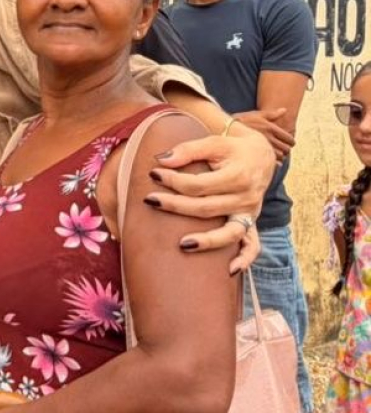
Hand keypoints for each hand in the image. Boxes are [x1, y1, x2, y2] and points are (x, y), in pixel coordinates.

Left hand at [144, 131, 273, 272]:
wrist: (262, 155)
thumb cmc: (232, 148)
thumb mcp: (214, 141)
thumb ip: (189, 150)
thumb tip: (162, 161)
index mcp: (238, 175)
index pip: (199, 185)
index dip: (174, 180)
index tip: (153, 173)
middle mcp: (246, 197)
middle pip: (207, 209)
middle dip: (175, 206)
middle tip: (149, 200)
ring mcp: (250, 212)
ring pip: (229, 232)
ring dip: (207, 241)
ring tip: (182, 245)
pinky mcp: (251, 222)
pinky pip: (253, 245)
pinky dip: (245, 259)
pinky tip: (230, 270)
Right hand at [233, 108, 294, 161]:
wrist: (226, 130)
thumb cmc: (242, 121)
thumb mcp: (257, 114)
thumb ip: (272, 114)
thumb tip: (285, 110)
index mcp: (271, 128)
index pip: (289, 138)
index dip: (291, 141)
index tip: (288, 143)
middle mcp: (269, 138)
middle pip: (286, 149)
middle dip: (286, 149)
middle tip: (282, 149)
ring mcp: (262, 147)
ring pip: (280, 157)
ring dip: (280, 156)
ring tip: (275, 154)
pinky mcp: (257, 155)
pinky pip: (272, 162)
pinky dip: (274, 162)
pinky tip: (268, 159)